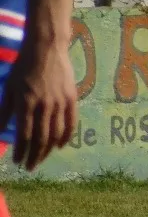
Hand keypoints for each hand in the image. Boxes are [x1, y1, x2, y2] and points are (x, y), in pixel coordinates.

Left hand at [0, 35, 76, 171]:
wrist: (47, 48)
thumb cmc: (23, 67)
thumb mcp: (9, 87)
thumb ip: (5, 110)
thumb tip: (1, 131)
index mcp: (26, 103)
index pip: (24, 135)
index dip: (20, 151)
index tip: (16, 162)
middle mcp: (44, 105)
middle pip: (41, 138)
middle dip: (34, 156)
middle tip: (29, 167)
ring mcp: (60, 102)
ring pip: (56, 133)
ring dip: (48, 150)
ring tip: (41, 159)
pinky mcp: (71, 98)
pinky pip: (71, 122)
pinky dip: (66, 136)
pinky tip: (60, 145)